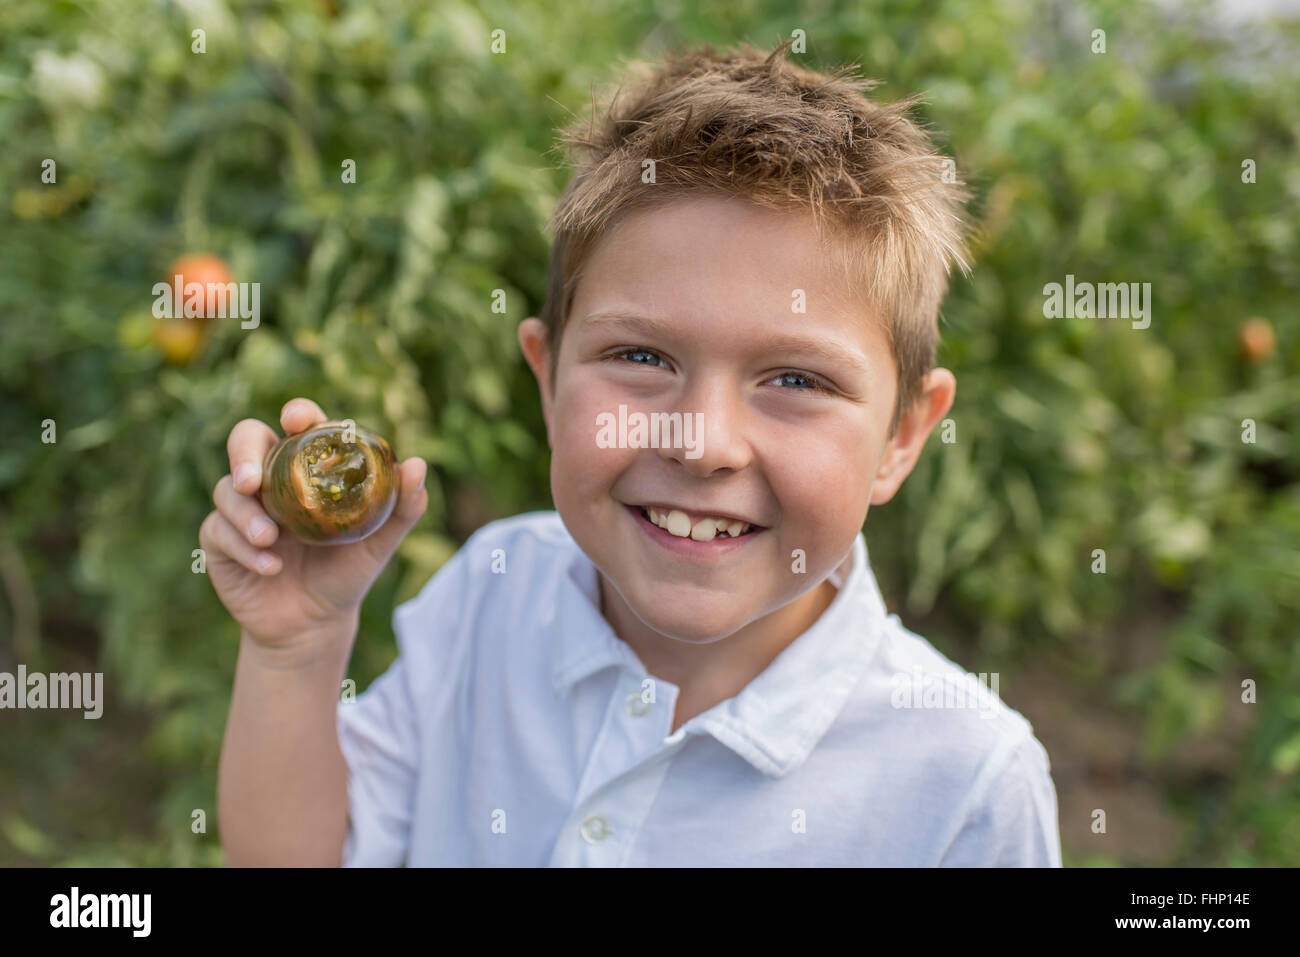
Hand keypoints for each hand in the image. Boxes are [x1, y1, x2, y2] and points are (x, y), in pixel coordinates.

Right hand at [199, 397, 427, 649]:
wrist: (315, 623)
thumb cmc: (347, 571)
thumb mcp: (380, 542)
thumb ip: (402, 506)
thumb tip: (416, 465)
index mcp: (308, 467)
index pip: (300, 427)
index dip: (298, 414)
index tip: (297, 419)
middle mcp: (271, 479)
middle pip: (245, 440)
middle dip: (244, 452)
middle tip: (253, 479)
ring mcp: (241, 507)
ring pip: (226, 490)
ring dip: (245, 513)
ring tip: (268, 537)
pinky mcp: (219, 539)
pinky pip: (218, 530)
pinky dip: (244, 548)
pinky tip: (271, 566)